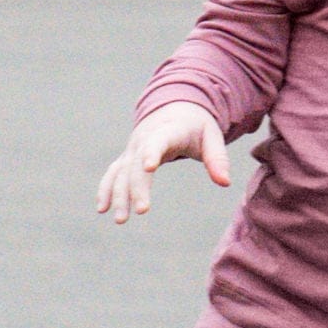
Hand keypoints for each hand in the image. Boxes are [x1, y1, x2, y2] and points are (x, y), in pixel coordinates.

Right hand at [94, 101, 232, 222]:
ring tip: (120, 220)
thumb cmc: (197, 126)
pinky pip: (114, 172)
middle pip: (136, 164)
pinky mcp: (127, 157)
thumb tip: (225, 183)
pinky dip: (106, 188)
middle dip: (137, 187)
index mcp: (168, 130)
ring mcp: (133, 148)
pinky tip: (102, 208)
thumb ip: (217, 159)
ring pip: (121, 171)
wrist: (175, 108)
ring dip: (118, 194)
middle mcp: (145, 139)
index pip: (158, 141)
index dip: (152, 153)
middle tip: (142, 210)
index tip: (148, 167)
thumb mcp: (212, 137)